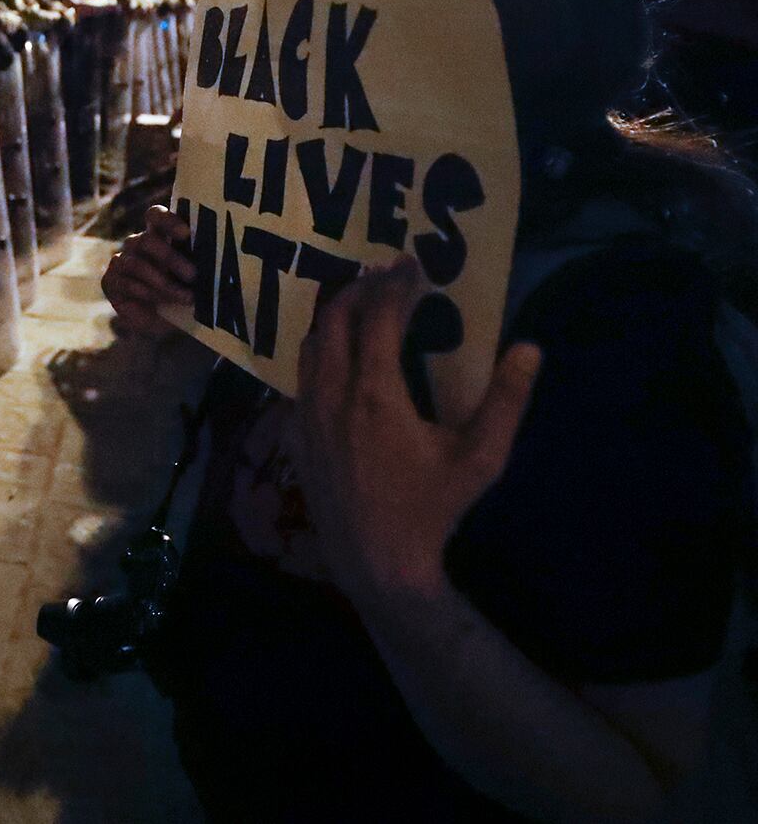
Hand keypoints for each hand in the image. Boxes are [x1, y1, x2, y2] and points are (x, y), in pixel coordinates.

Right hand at [101, 205, 193, 337]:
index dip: (168, 221)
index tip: (186, 234)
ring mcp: (121, 261)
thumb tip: (216, 262)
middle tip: (193, 275)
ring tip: (186, 297)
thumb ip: (199, 265)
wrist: (162, 323)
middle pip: (147, 240)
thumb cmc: (183, 293)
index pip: (155, 216)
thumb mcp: (195, 279)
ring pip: (137, 264)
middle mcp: (137, 244)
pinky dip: (148, 294)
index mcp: (158, 235)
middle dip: (171, 257)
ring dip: (164, 283)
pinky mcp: (111, 281)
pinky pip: (127, 283)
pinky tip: (162, 303)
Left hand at [291, 259, 542, 604]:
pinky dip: (316, 355)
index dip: (394, 286)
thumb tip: (529, 349)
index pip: (378, 319)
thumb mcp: (480, 459)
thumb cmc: (432, 509)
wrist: (376, 560)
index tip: (409, 264)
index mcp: (376, 394)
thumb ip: (507, 402)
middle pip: (332, 320)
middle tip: (380, 276)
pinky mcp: (295, 436)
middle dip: (355, 290)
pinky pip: (299, 380)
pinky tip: (334, 360)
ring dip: (330, 318)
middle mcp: (332, 395)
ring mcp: (306, 415)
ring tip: (356, 305)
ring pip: (308, 347)